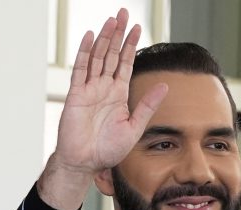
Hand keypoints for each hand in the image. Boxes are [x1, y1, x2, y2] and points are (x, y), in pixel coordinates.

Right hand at [37, 8, 167, 209]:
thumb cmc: (107, 150)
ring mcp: (89, 90)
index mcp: (118, 94)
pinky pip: (80, 70)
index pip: (125, 63)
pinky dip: (84, 53)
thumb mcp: (134, 127)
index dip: (131, 45)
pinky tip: (89, 37)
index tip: (137, 27)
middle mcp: (103, 88)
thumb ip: (147, 105)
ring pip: (97, 57)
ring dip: (104, 38)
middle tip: (123, 13)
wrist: (85, 163)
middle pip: (111, 54)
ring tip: (111, 20)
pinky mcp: (76, 95)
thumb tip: (165, 86)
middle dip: (118, 34)